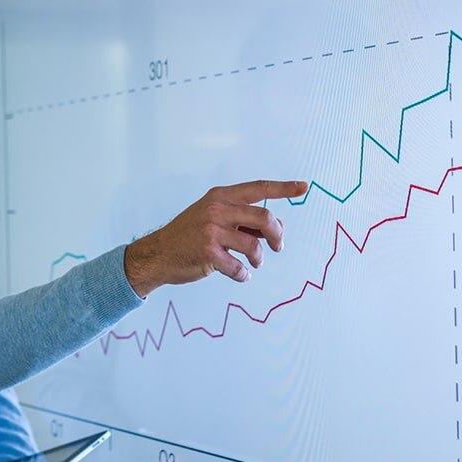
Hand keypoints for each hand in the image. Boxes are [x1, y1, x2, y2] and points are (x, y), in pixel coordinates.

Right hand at [123, 180, 308, 296]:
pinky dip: (243, 274)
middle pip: (265, 218)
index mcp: (220, 196)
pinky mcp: (208, 253)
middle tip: (278, 247)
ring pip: (255, 246)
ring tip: (253, 263)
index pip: (259, 188)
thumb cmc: (189, 236)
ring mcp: (211, 231)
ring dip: (258, 259)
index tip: (304, 187)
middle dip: (277, 236)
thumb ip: (242, 219)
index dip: (284, 188)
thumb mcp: (212, 217)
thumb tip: (276, 228)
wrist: (157, 253)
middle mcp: (217, 209)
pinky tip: (238, 274)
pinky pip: (239, 267)